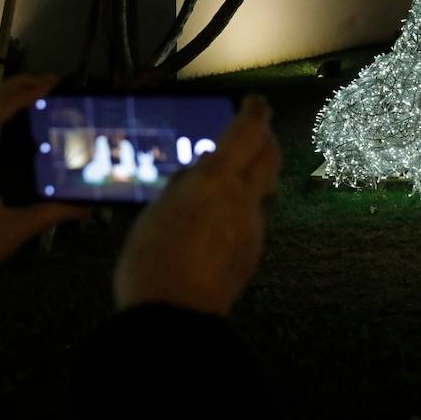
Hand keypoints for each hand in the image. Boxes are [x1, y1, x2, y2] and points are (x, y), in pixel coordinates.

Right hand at [113, 95, 280, 315]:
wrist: (174, 317)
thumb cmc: (150, 261)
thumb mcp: (153, 212)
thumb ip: (182, 185)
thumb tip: (200, 167)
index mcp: (215, 180)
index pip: (248, 132)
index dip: (256, 112)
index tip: (256, 102)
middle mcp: (242, 198)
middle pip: (270, 156)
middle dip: (265, 138)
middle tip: (254, 131)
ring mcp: (253, 226)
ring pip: (263, 189)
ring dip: (253, 175)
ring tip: (229, 177)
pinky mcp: (253, 251)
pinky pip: (253, 218)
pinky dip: (242, 208)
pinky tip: (219, 220)